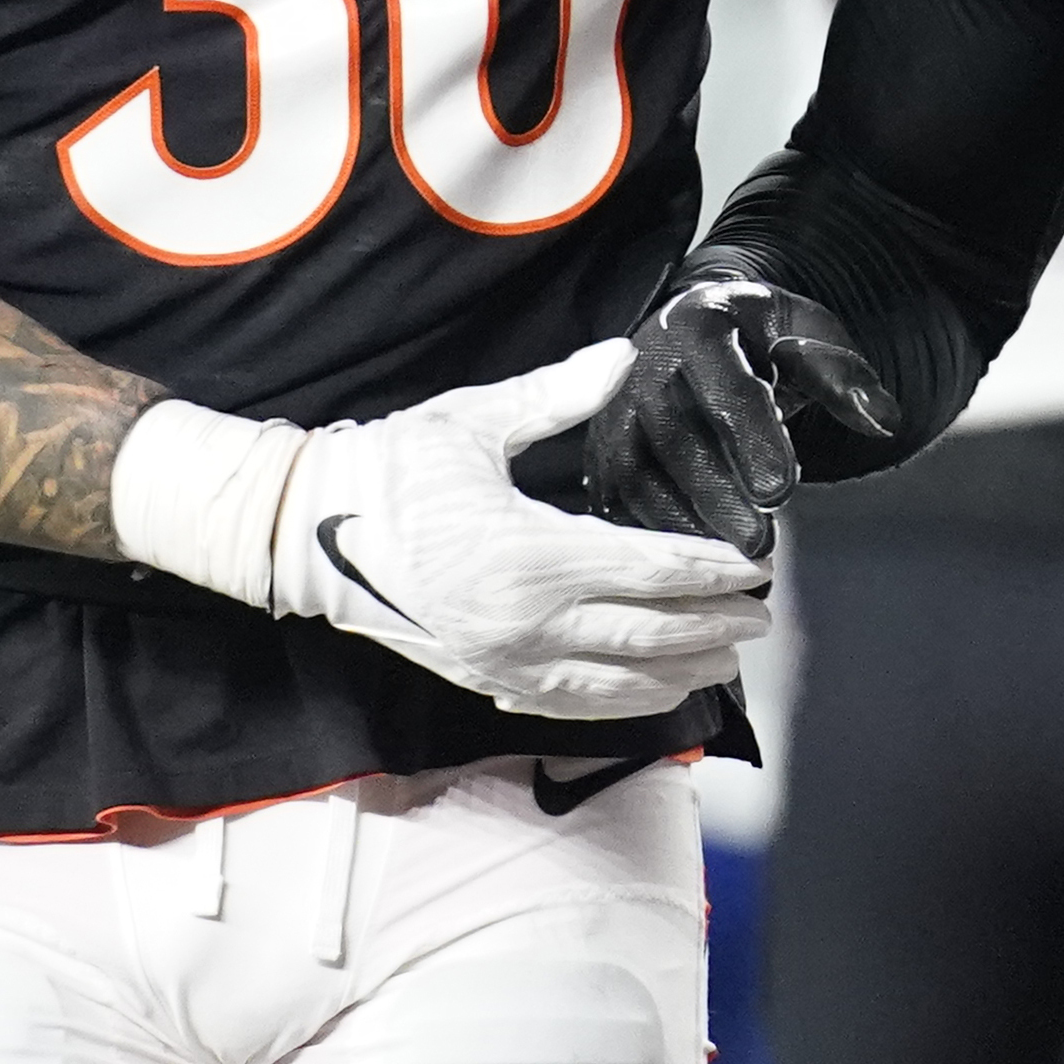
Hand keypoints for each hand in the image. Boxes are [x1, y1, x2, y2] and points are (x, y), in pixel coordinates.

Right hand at [113, 344, 773, 720]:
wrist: (303, 533)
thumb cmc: (386, 469)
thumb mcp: (474, 421)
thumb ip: (557, 395)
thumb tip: (623, 359)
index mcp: (529, 555)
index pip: (648, 572)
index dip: (708, 573)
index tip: (753, 570)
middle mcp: (523, 621)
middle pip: (645, 635)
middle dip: (710, 628)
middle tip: (759, 619)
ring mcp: (499, 659)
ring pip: (613, 683)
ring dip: (676, 675)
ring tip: (723, 663)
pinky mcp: (478, 676)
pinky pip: (564, 704)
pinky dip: (618, 703)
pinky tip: (647, 696)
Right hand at [589, 271, 899, 553]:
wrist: (692, 333)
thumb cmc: (761, 339)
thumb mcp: (808, 334)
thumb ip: (843, 375)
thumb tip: (883, 419)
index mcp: (699, 324)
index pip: (726, 386)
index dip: (752, 439)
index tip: (780, 490)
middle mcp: (640, 365)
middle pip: (673, 437)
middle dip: (717, 496)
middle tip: (760, 549)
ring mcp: (612, 411)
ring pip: (634, 477)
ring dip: (681, 529)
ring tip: (728, 576)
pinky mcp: (599, 455)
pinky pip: (615, 504)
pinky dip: (650, 544)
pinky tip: (689, 581)